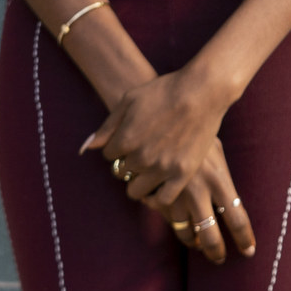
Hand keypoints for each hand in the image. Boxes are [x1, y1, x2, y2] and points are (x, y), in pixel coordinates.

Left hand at [81, 66, 232, 211]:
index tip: (133, 139)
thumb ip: (107, 126)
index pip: (109, 156)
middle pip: (122, 173)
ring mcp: (162, 167)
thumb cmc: (165, 91)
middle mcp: (141, 157)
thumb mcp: (130, 99)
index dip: (119, 147)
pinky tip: (161, 184)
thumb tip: (88, 148)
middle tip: (145, 150)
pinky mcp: (182, 174)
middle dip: (129, 163)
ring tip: (151, 169)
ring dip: (139, 181)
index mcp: (125, 140)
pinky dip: (158, 196)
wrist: (203, 91)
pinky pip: (163, 199)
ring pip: (136, 191)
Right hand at [151, 141, 256, 262]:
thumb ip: (220, 177)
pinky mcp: (157, 194)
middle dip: (215, 251)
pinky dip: (172, 221)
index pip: (237, 217)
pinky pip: (166, 218)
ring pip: (186, 232)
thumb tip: (227, 203)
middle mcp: (199, 191)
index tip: (249, 251)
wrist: (164, 119)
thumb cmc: (194, 133)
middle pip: (211, 234)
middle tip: (219, 258)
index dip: (243, 238)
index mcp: (220, 179)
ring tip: (197, 242)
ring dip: (192, 240)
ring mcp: (176, 195)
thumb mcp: (214, 151)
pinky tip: (175, 219)